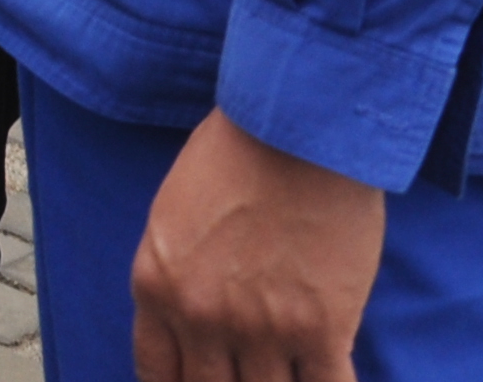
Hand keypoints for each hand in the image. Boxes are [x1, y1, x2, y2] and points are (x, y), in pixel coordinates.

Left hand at [133, 109, 383, 379]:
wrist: (297, 126)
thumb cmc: (236, 153)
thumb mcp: (173, 215)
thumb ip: (176, 274)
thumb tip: (192, 323)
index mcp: (156, 285)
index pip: (156, 373)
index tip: (197, 381)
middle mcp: (201, 316)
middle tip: (245, 371)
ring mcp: (261, 328)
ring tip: (288, 371)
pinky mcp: (321, 329)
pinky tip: (326, 377)